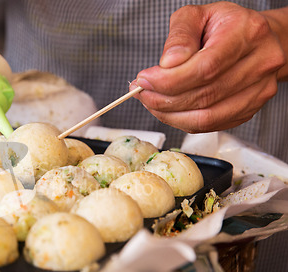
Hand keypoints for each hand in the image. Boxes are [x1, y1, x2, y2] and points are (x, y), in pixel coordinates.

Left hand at [131, 2, 285, 132]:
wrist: (257, 39)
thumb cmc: (224, 26)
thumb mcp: (197, 15)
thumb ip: (180, 35)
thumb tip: (167, 63)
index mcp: (248, 33)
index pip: (206, 67)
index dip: (170, 79)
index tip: (144, 79)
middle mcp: (260, 63)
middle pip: (205, 95)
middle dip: (164, 98)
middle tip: (141, 92)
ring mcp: (259, 90)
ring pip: (207, 117)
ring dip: (170, 114)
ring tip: (150, 101)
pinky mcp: (249, 110)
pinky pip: (210, 125)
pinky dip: (182, 121)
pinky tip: (167, 110)